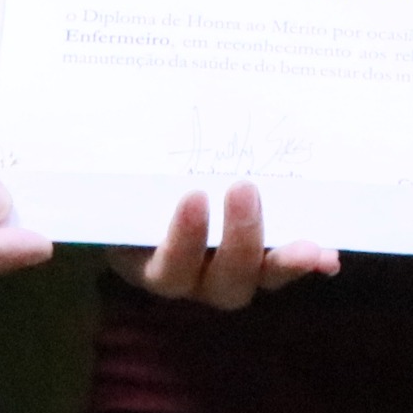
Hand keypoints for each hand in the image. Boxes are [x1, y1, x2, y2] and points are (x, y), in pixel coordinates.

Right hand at [117, 181, 338, 308]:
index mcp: (153, 261)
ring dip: (282, 259)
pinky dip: (310, 264)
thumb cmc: (126, 185)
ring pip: (258, 279)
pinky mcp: (261, 262)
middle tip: (245, 187)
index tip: (193, 197)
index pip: (167, 267)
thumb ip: (102, 168)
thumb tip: (80, 132)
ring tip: (309, 244)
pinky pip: (285, 269)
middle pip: (221, 281)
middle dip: (239, 239)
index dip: (183, 241)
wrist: (137, 194)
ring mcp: (231, 272)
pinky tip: (332, 257)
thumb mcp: (120, 182)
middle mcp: (196, 276)